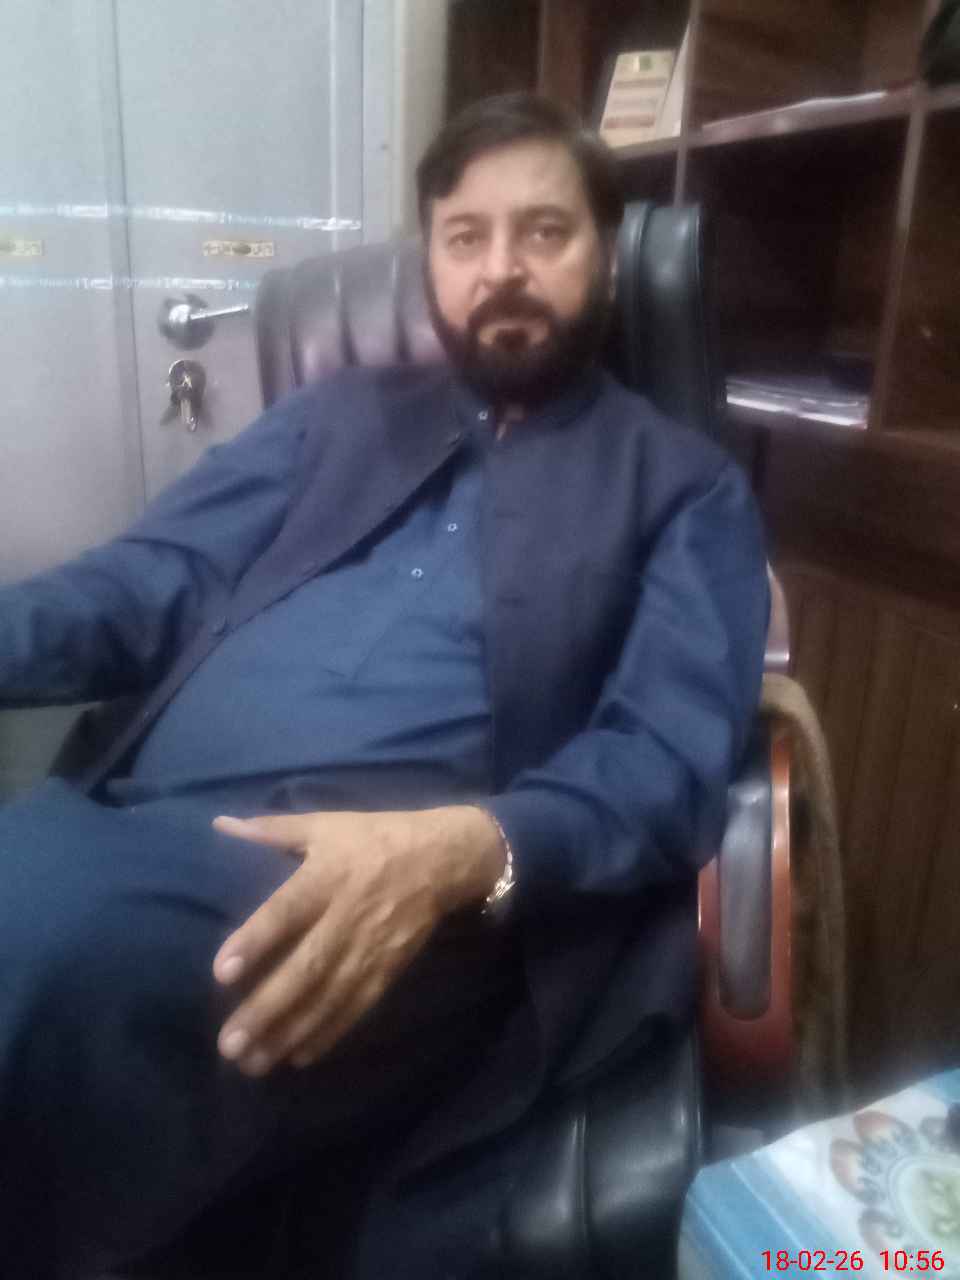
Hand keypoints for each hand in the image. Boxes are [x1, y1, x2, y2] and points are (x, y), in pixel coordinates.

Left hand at [211, 805, 504, 1075]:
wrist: (442, 857)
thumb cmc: (373, 838)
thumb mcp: (324, 825)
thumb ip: (271, 830)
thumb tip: (220, 823)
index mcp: (326, 877)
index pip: (287, 912)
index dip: (256, 940)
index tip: (220, 972)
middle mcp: (346, 917)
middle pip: (306, 968)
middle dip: (267, 1009)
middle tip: (229, 1044)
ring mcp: (370, 948)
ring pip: (328, 997)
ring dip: (290, 1033)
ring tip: (253, 1063)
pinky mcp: (389, 969)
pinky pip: (356, 1007)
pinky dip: (329, 1033)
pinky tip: (299, 1057)